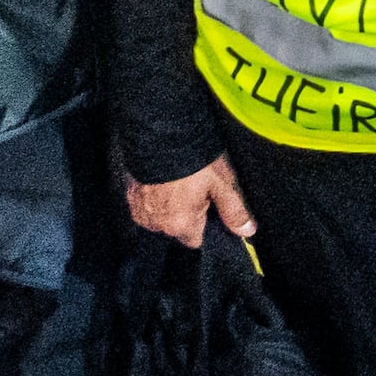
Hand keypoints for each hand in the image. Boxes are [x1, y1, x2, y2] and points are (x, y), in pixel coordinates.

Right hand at [124, 158, 253, 246]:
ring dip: (169, 205)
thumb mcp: (222, 184)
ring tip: (180, 181)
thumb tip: (246, 232)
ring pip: (160, 216)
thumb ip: (234, 211)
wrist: (159, 135)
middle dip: (187, 214)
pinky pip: (146, 202)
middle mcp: (156, 223)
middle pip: (177, 228)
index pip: (196, 240)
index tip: (211, 208)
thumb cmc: (193, 161)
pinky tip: (163, 178)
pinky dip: (154, 194)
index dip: (206, 225)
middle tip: (196, 188)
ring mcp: (140, 209)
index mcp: (180, 225)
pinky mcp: (129, 194)